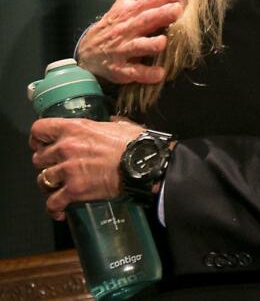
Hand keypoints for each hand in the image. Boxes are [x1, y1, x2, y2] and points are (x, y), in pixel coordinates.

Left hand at [29, 118, 145, 219]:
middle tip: (56, 168)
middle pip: (38, 158)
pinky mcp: (74, 190)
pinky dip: (54, 209)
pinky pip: (53, 203)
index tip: (41, 144)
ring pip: (42, 180)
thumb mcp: (119, 125)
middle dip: (46, 164)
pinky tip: (59, 212)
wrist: (145, 164)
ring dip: (49, 185)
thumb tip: (108, 123)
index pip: (39, 129)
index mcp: (75, 128)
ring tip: (57, 188)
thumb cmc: (136, 144)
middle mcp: (66, 148)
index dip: (37, 139)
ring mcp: (68, 170)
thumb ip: (105, 124)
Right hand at [77, 0, 187, 83]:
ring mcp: (123, 49)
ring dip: (150, 44)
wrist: (89, 53)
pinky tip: (159, 74)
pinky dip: (146, 74)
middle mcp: (127, 29)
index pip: (150, 0)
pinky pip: (134, 72)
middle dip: (160, 15)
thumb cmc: (116, 22)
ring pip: (137, 46)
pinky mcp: (122, 69)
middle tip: (178, 10)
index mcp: (131, 11)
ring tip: (163, 42)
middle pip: (144, 20)